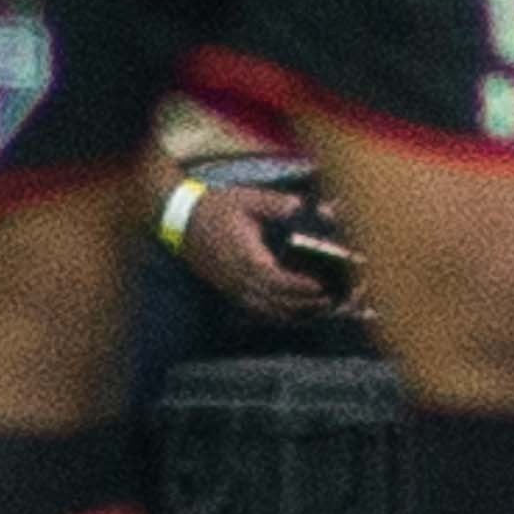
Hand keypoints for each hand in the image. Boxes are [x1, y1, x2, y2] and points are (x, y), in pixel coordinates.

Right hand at [178, 182, 346, 321]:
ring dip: (294, 313)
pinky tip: (294, 313)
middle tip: (332, 301)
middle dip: (305, 304)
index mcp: (245, 255)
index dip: (299, 287)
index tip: (320, 286)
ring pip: (267, 311)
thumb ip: (275, 204)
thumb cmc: (216, 208)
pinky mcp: (229, 291)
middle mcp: (239, 277)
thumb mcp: (247, 199)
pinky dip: (278, 315)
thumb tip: (299, 206)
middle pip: (276, 301)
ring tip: (320, 309)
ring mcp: (232, 287)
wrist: (181, 220)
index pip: (276, 279)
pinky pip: (256, 310)